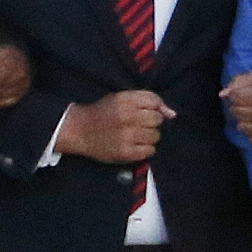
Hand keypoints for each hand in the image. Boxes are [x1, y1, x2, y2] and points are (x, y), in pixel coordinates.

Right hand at [53, 91, 172, 165]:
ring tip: (135, 136)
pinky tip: (134, 145)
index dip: (154, 108)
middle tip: (139, 125)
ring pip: (155, 136)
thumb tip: (172, 114)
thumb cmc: (103, 113)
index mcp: (125, 100)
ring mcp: (126, 135)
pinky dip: (145, 149)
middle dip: (151, 122)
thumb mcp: (121, 98)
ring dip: (149, 137)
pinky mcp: (125, 152)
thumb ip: (147, 101)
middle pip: (157, 119)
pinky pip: (149, 151)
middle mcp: (127, 117)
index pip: (155, 101)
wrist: (79, 130)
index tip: (146, 112)